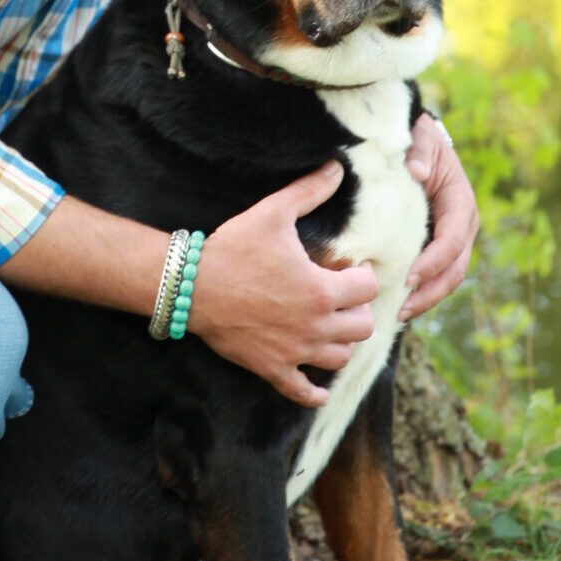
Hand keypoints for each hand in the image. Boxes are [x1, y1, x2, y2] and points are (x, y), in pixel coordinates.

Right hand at [187, 160, 378, 407]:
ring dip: (342, 341)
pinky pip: (303, 392)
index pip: (369, 288)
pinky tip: (320, 388)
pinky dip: (315, 392)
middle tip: (343, 296)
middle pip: (363, 326)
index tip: (350, 267)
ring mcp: (295, 352)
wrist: (190, 286)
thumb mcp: (273, 213)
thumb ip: (308, 191)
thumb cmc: (234, 248)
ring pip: (341, 357)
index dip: (363, 274)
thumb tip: (336, 167)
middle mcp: (316, 326)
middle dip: (358, 309)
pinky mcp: (272, 369)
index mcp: (322, 290)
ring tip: (330, 325)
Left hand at [399, 114, 478, 320]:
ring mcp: (454, 239)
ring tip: (399, 315)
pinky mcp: (439, 246)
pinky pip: (436, 275)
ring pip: (448, 279)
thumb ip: (419, 151)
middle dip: (431, 292)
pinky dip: (422, 292)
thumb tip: (418, 171)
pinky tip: (399, 306)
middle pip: (455, 269)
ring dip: (427, 299)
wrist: (422, 143)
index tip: (408, 278)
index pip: (451, 240)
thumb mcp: (420, 138)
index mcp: (461, 202)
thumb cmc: (419, 141)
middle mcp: (463, 225)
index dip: (433, 262)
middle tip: (401, 309)